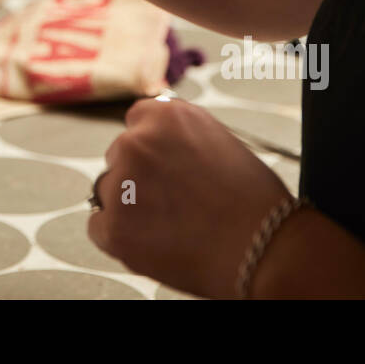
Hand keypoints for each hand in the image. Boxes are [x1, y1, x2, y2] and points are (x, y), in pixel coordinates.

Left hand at [87, 97, 289, 298]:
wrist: (265, 248)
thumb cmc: (253, 201)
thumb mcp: (218, 141)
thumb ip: (180, 136)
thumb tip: (157, 141)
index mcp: (165, 115)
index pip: (136, 122)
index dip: (152, 147)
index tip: (163, 166)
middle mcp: (136, 141)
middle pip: (120, 156)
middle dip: (138, 176)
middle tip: (173, 202)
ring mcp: (121, 183)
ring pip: (109, 191)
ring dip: (129, 205)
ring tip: (172, 225)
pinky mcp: (114, 225)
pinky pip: (99, 227)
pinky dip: (120, 237)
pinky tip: (155, 241)